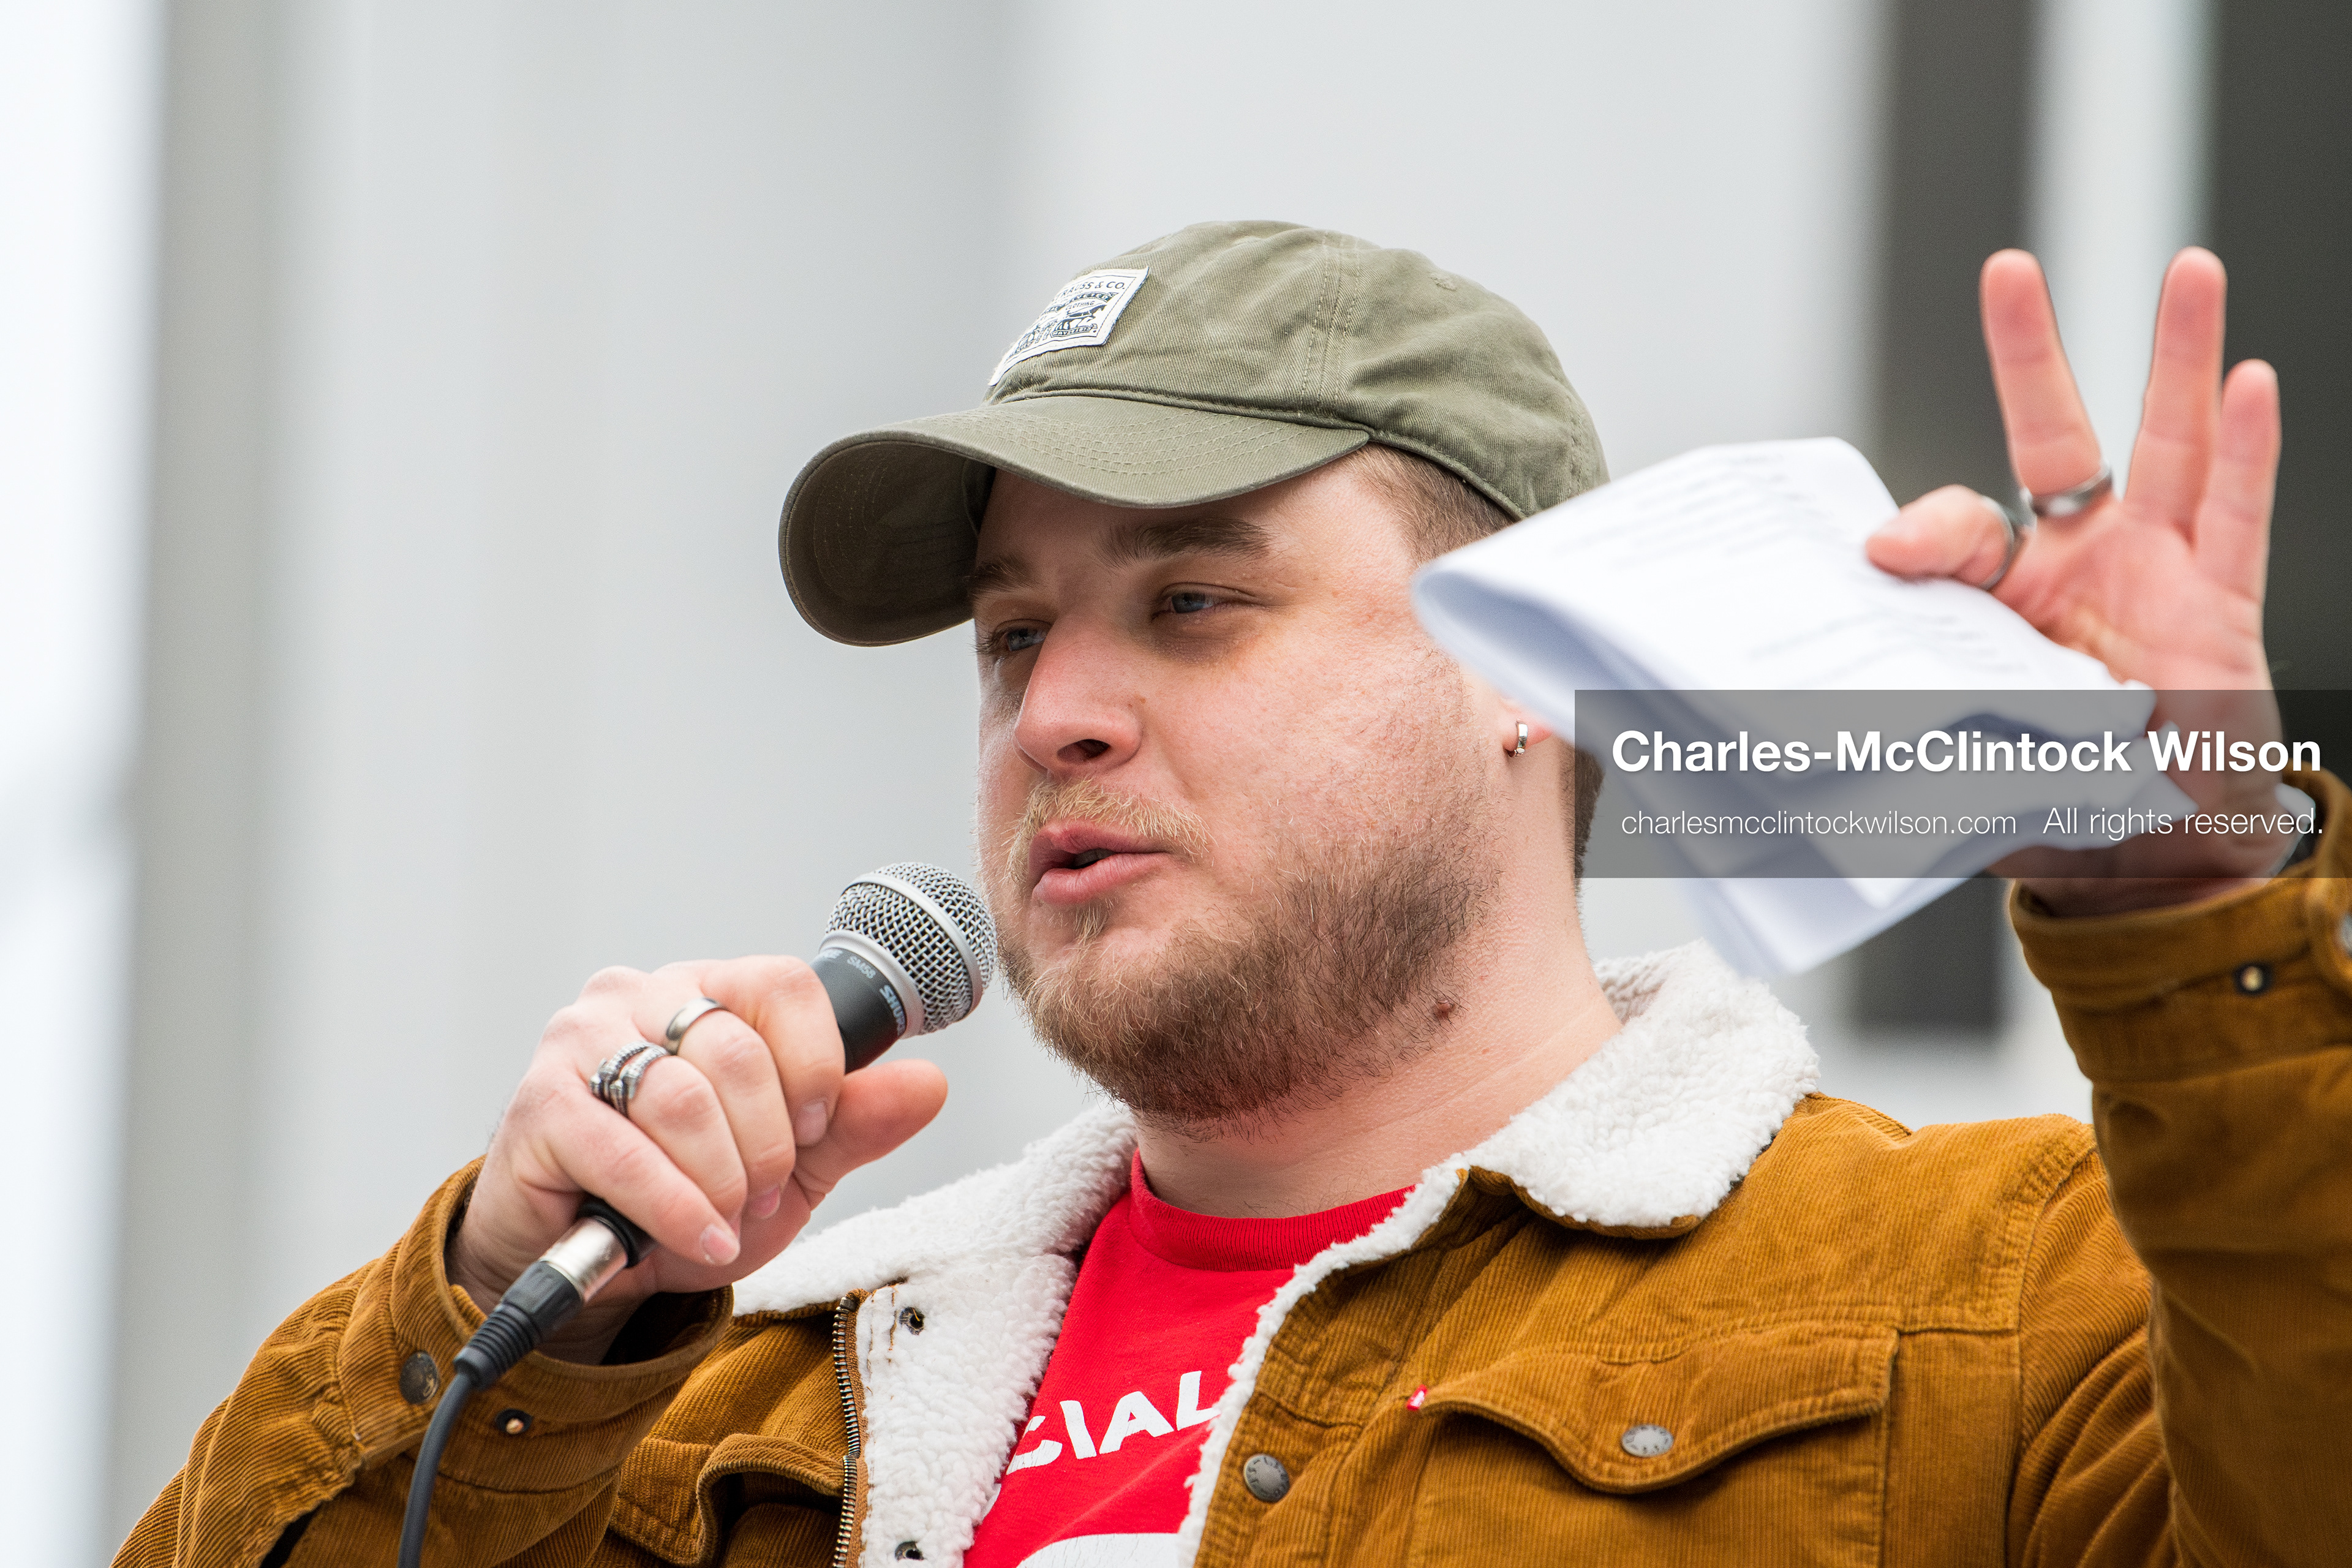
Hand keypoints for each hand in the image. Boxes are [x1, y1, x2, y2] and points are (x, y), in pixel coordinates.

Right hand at [448, 957, 946, 1359]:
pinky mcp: (540, 1104)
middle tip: (763, 1192)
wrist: (589, 1266)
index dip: (816, 1063)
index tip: (817, 1128)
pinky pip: (626, 1153)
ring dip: (723, 1177)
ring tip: (727, 1217)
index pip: (782, 984)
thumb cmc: (687, 1198)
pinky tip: (702, 1236)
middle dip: (769, 1144)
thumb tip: (929, 1084)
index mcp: (706, 990)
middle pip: (738, 1051)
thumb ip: (854, 1122)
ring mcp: (582, 1042)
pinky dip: (676, 1207)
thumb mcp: (791, 1167)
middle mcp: (640, 996)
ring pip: (684, 1099)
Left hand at [1866, 247, 2291, 914]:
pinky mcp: (2224, 608)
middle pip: (2056, 437)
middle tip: (2008, 270)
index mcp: (2001, 601)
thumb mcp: (1967, 756)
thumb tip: (1835, 713)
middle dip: (2032, 352)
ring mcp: (2159, 576)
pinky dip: (2247, 452)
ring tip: (2190, 269)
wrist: (2150, 856)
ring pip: (2169, 447)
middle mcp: (2080, 568)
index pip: (1960, 531)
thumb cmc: (2056, 799)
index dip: (1923, 533)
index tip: (1883, 553)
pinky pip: (2237, 518)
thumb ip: (1915, 717)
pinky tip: (2251, 383)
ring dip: (2177, 357)